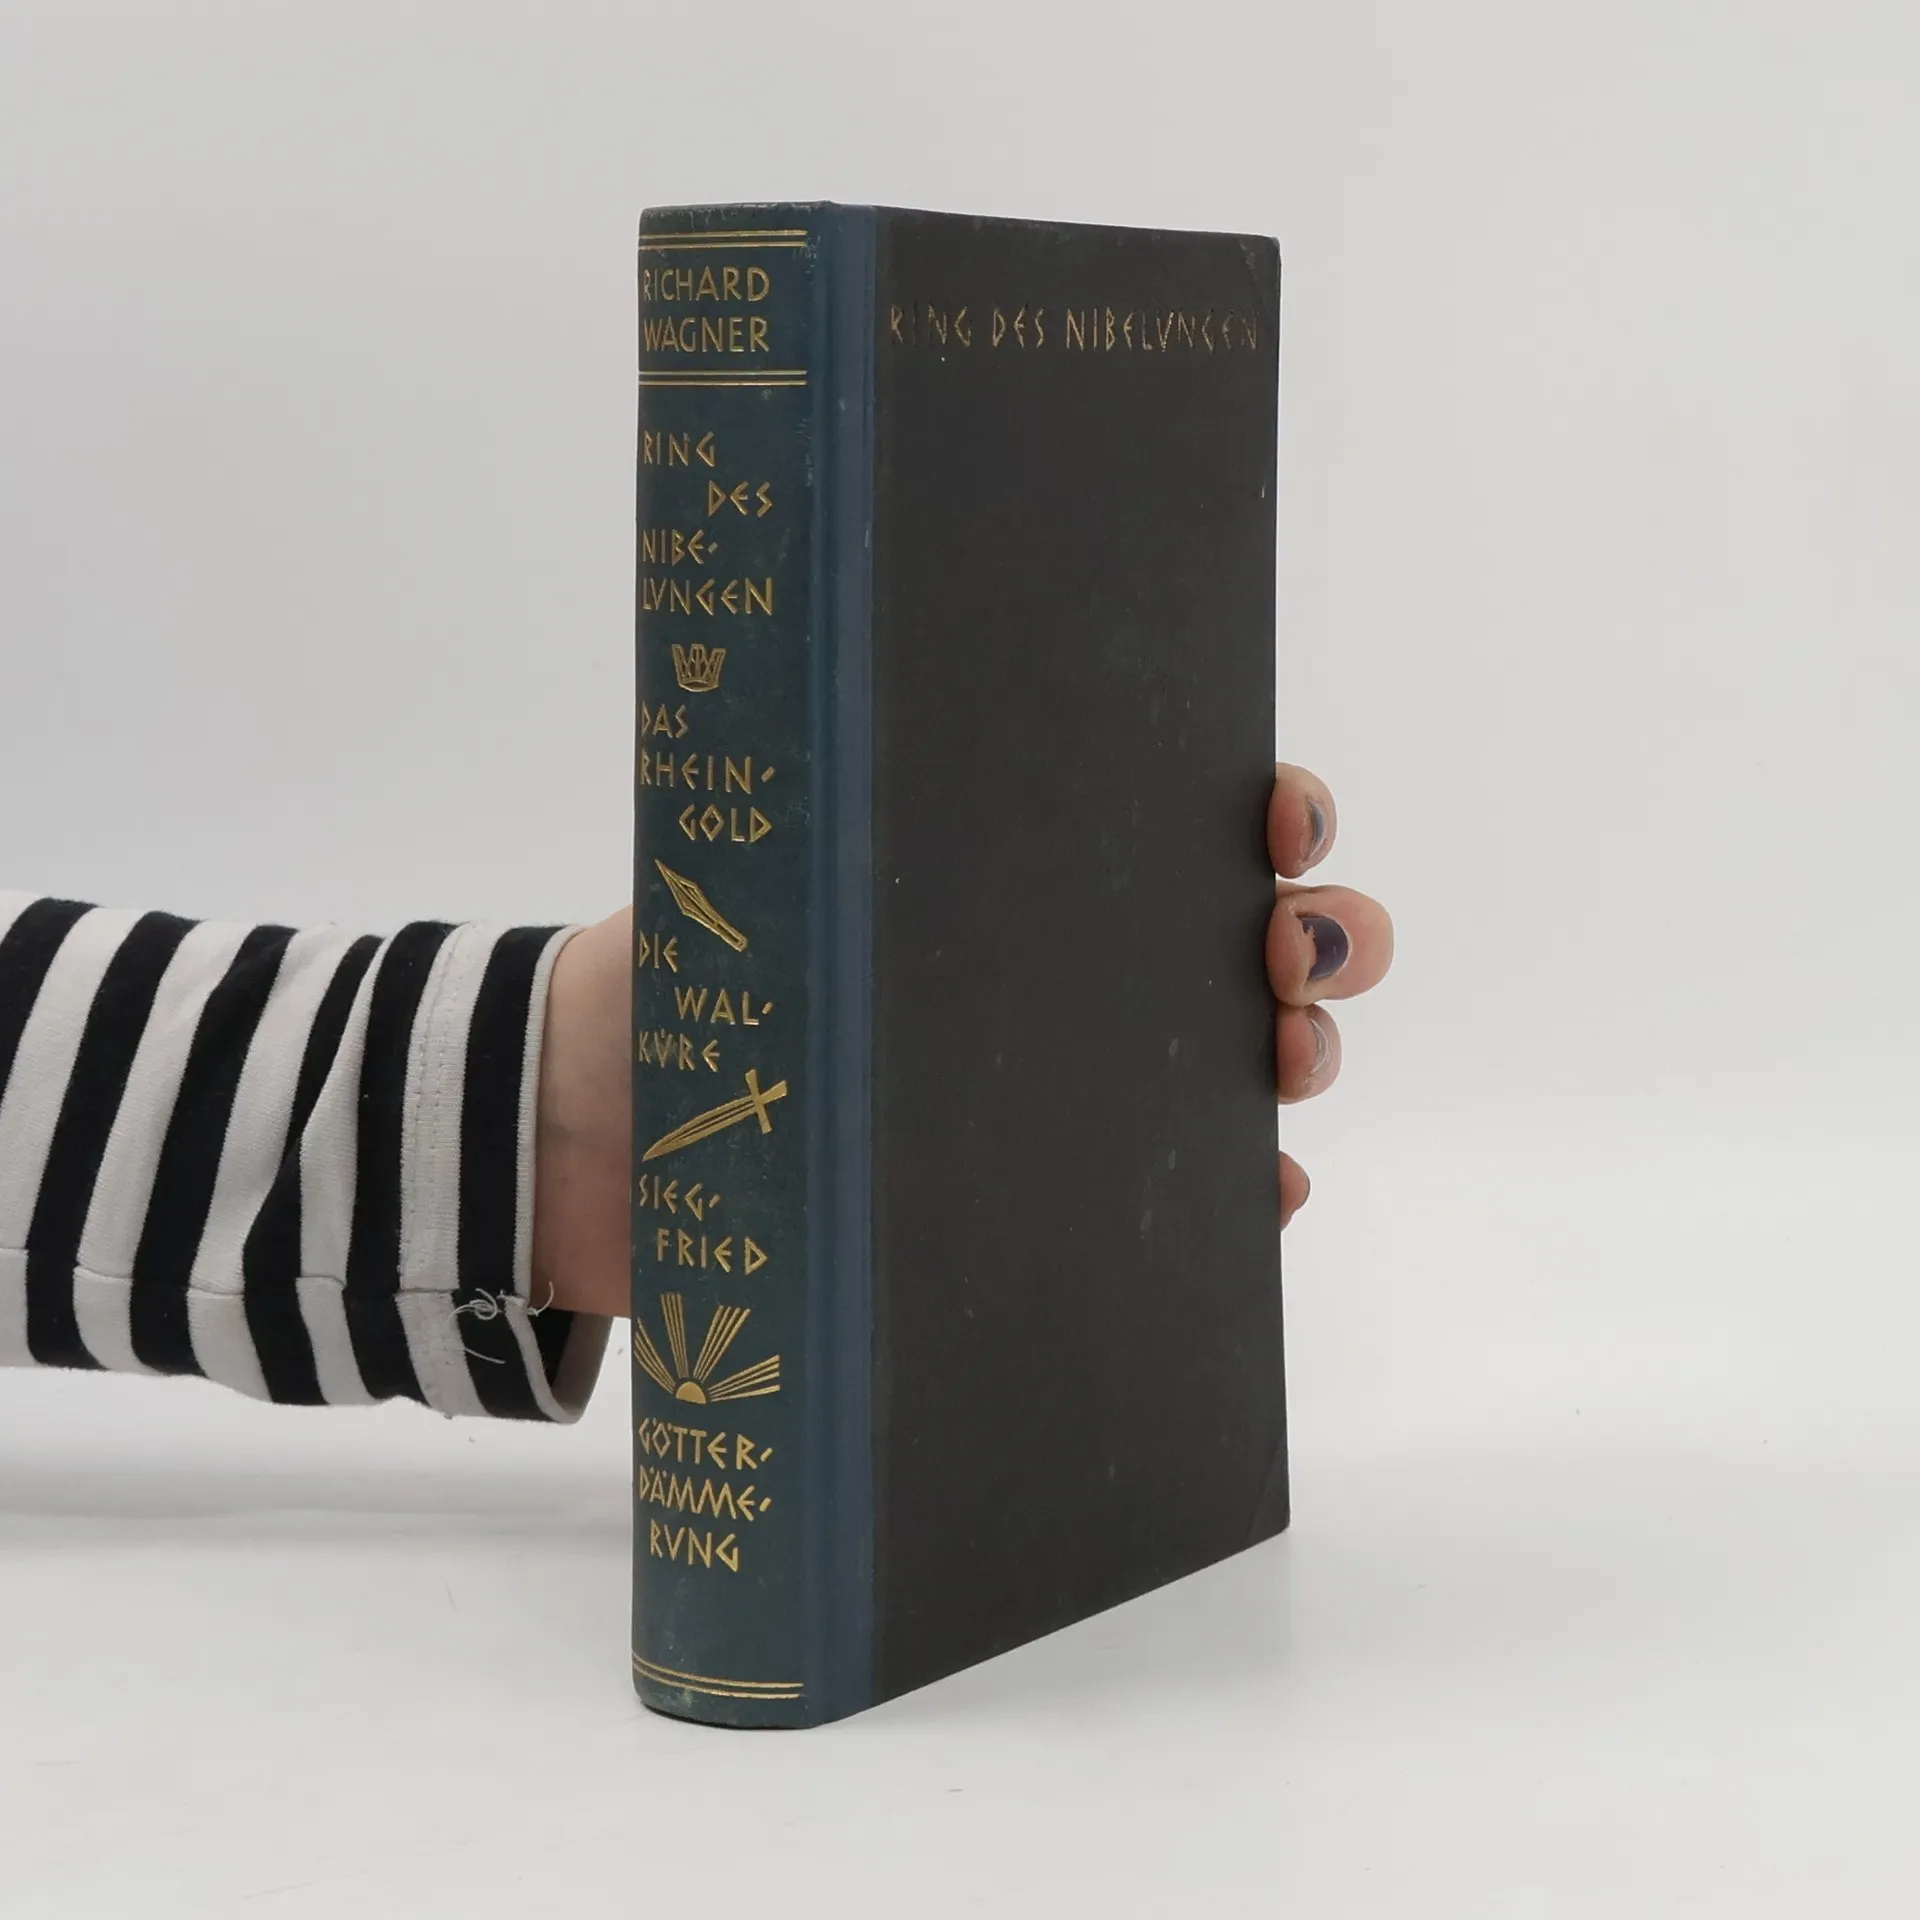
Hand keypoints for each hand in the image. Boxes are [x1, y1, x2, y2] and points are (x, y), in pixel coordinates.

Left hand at [534, 763, 1392, 1314]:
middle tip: (1282, 952)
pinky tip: (1262, 1197)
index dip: (1271, 809)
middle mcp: (1070, 973)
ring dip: (1301, 1055)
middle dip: (1320, 934)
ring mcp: (1070, 1089)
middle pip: (1256, 941)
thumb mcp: (761, 873)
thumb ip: (835, 823)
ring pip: (1246, 1065)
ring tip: (1279, 1065)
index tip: (1278, 818)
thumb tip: (908, 762)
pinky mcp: (1042, 1198)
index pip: (1185, 819)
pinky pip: (1183, 1203)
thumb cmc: (686, 978)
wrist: (600, 1140)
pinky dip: (1243, 1197)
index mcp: (1019, 873)